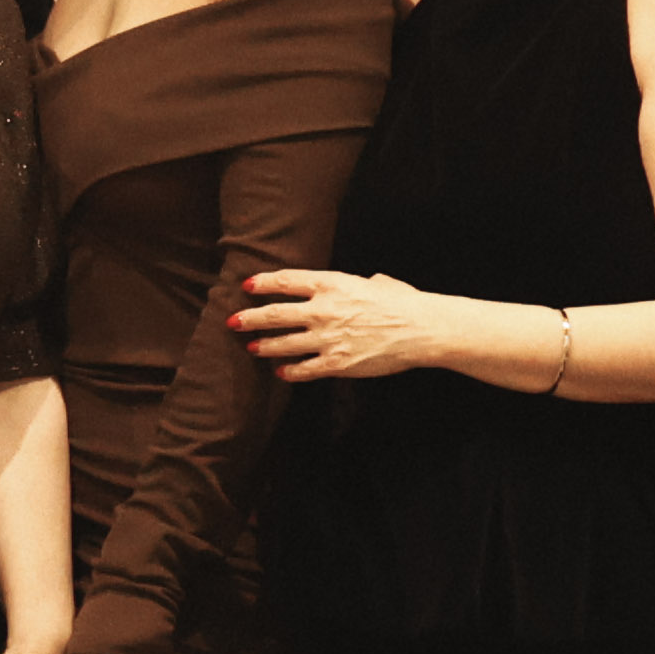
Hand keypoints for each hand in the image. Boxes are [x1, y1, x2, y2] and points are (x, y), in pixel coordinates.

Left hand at [232, 267, 459, 386]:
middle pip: (275, 314)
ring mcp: (327, 338)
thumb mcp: (376, 282)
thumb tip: (363, 283)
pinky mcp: (336, 363)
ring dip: (264, 346)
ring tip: (252, 348)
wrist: (421, 328)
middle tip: (233, 321)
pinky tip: (281, 373)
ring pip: (283, 344)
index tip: (247, 286)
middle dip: (250, 318)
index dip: (263, 283)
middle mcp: (322, 309)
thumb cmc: (404, 302)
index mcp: (331, 283)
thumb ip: (358, 283)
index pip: (286, 281)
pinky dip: (290, 371)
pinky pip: (305, 369)